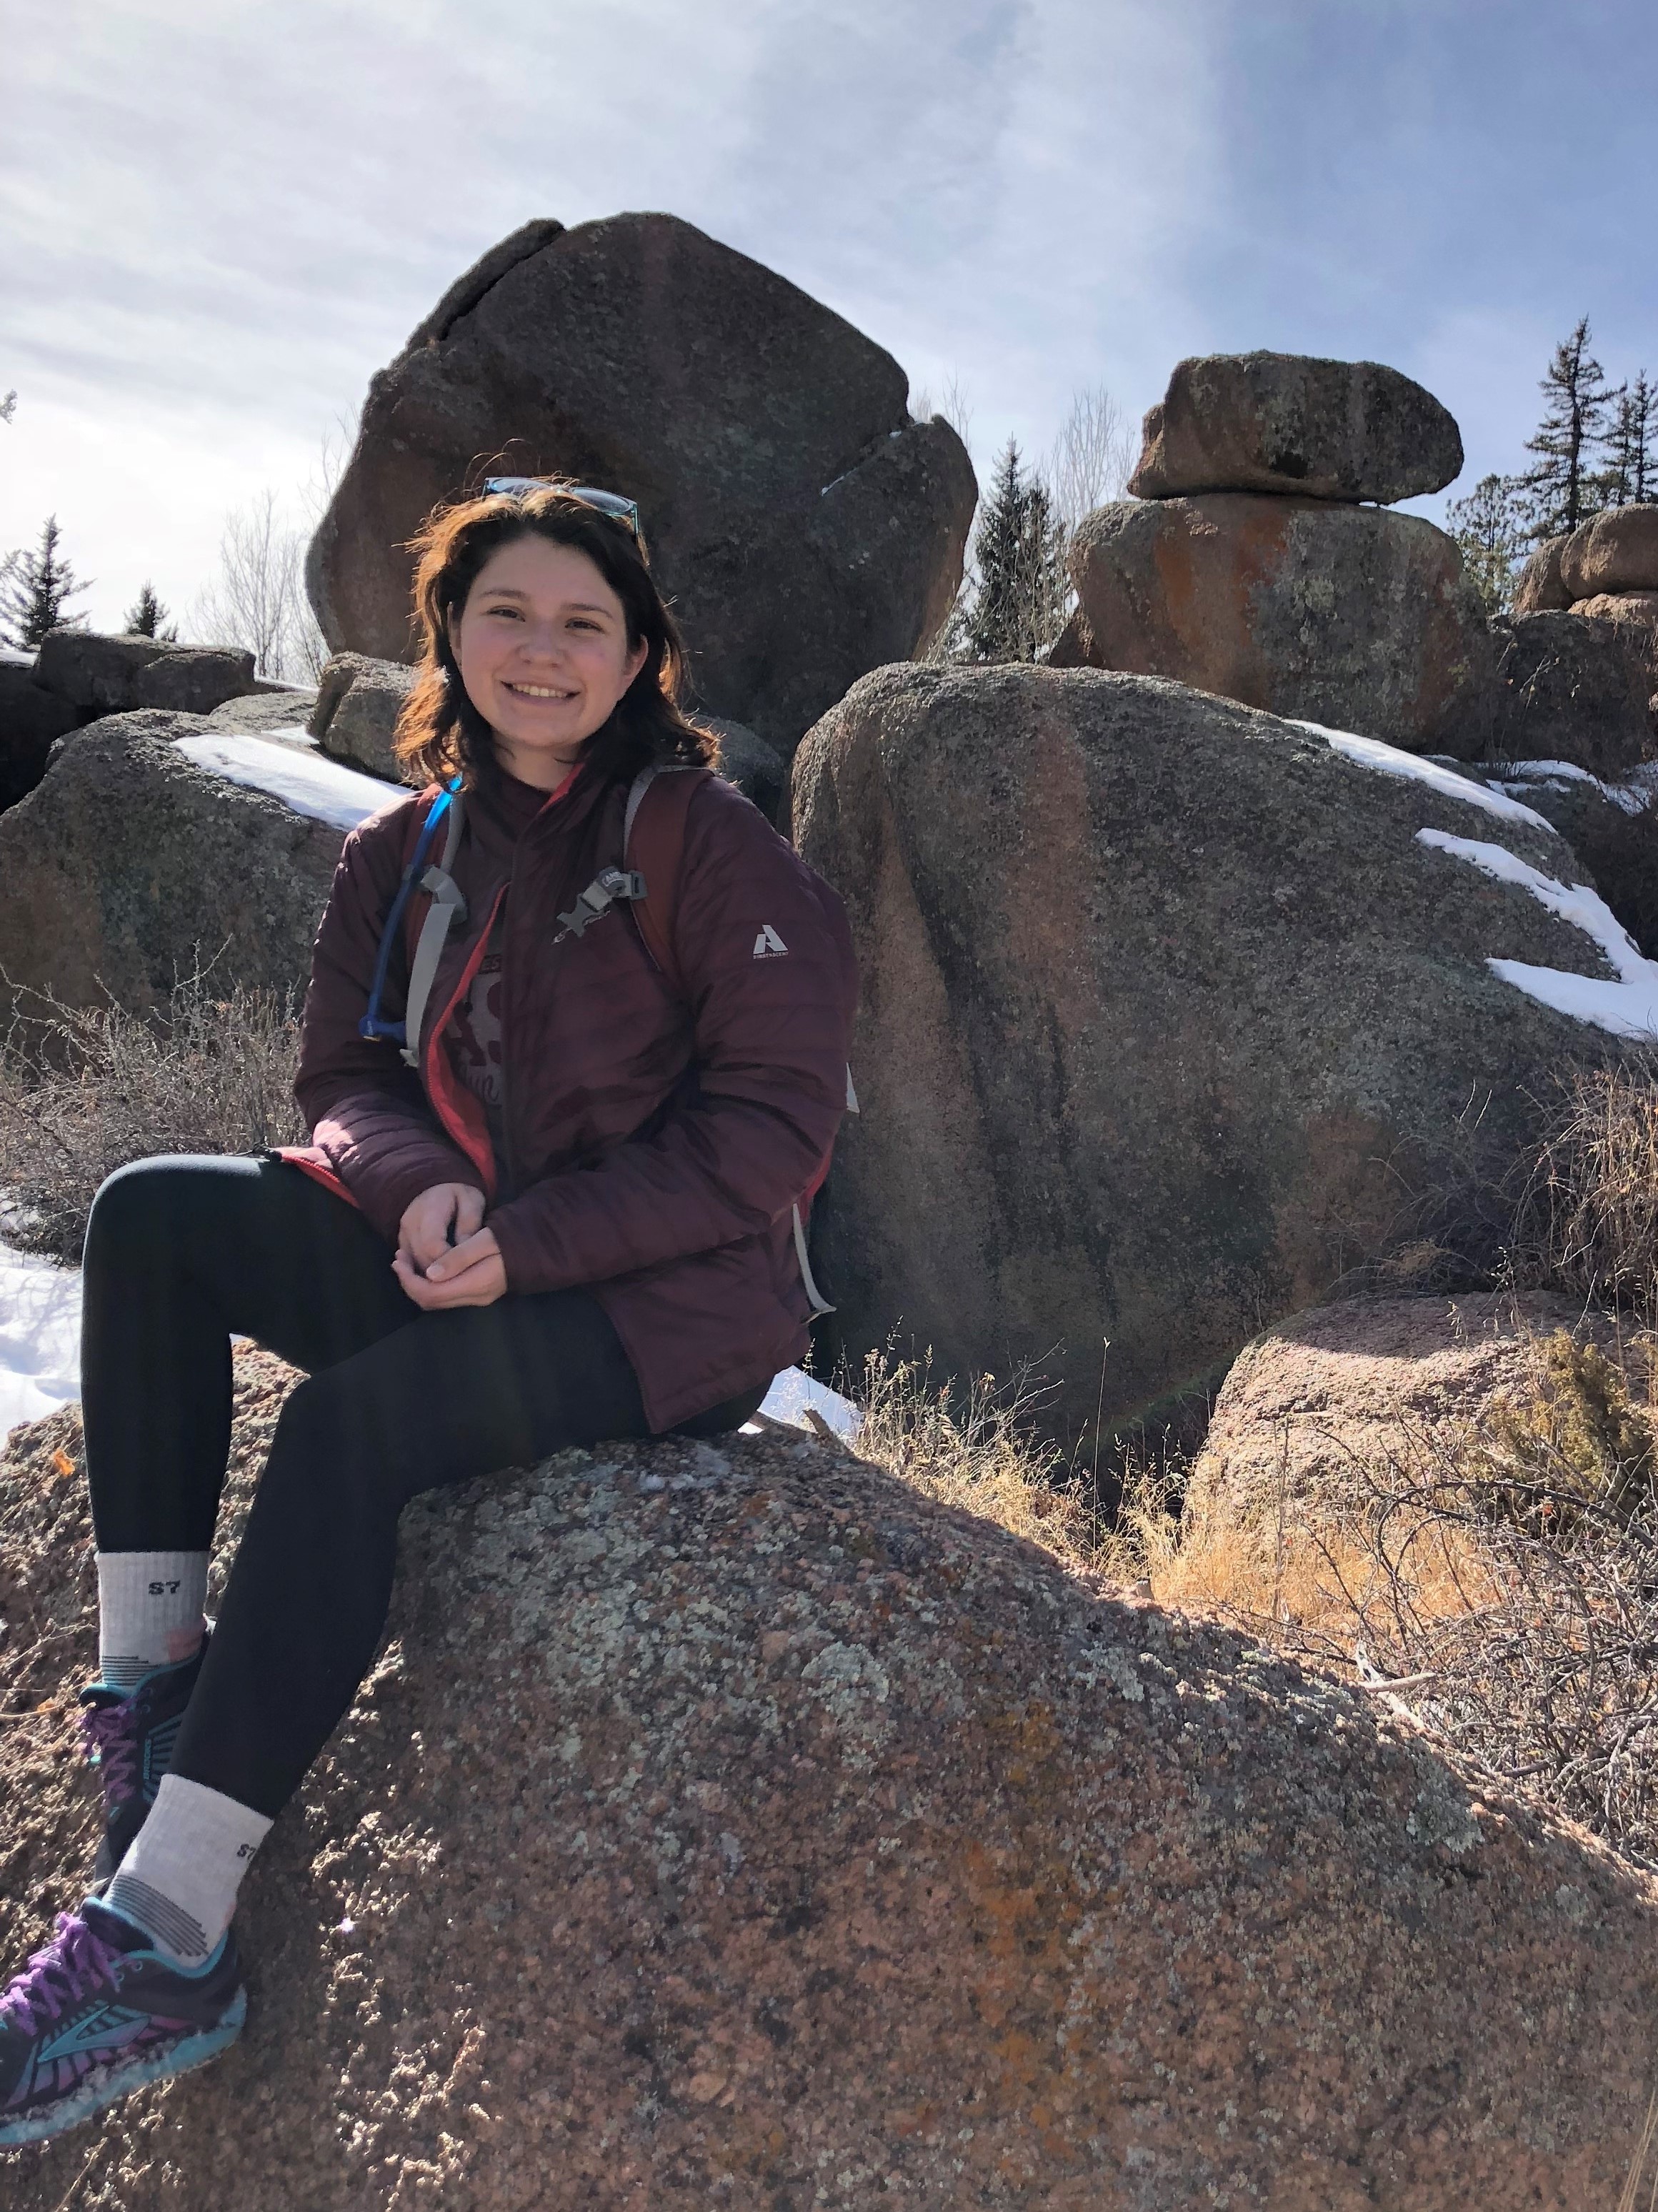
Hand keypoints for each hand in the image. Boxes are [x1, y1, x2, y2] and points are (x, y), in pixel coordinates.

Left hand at [393, 1223, 507, 1309]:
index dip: (409, 1279)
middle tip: (398, 1259)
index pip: (432, 1293)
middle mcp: (475, 1296)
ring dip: (418, 1283)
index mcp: (476, 1284)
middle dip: (409, 1282)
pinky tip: (425, 1267)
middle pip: (431, 1301)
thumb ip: (459, 1257)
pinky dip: (430, 1284)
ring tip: (406, 1261)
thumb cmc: (510, 1237)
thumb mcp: (485, 1239)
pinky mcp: (477, 1293)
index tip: (399, 1260)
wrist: (535, 1245)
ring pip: (436, 1300)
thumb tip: (431, 1274)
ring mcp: (477, 1297)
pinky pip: (446, 1295)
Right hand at [397, 1183, 485, 1272]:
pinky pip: (411, 1264)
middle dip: (443, 1273)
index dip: (448, 1261)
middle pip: (422, 1258)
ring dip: (434, 1275)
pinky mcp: (402, 1242)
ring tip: (456, 1278)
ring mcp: (403, 1233)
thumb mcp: (472, 1201)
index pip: (432, 1245)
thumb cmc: (458, 1194)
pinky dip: (426, 1272)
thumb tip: (464, 1248)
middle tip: (464, 1278)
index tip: (466, 1268)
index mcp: (430, 1210)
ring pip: (415, 1265)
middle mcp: (410, 1223)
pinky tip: (443, 1274)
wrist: (434, 1186)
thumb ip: (469, 1223)